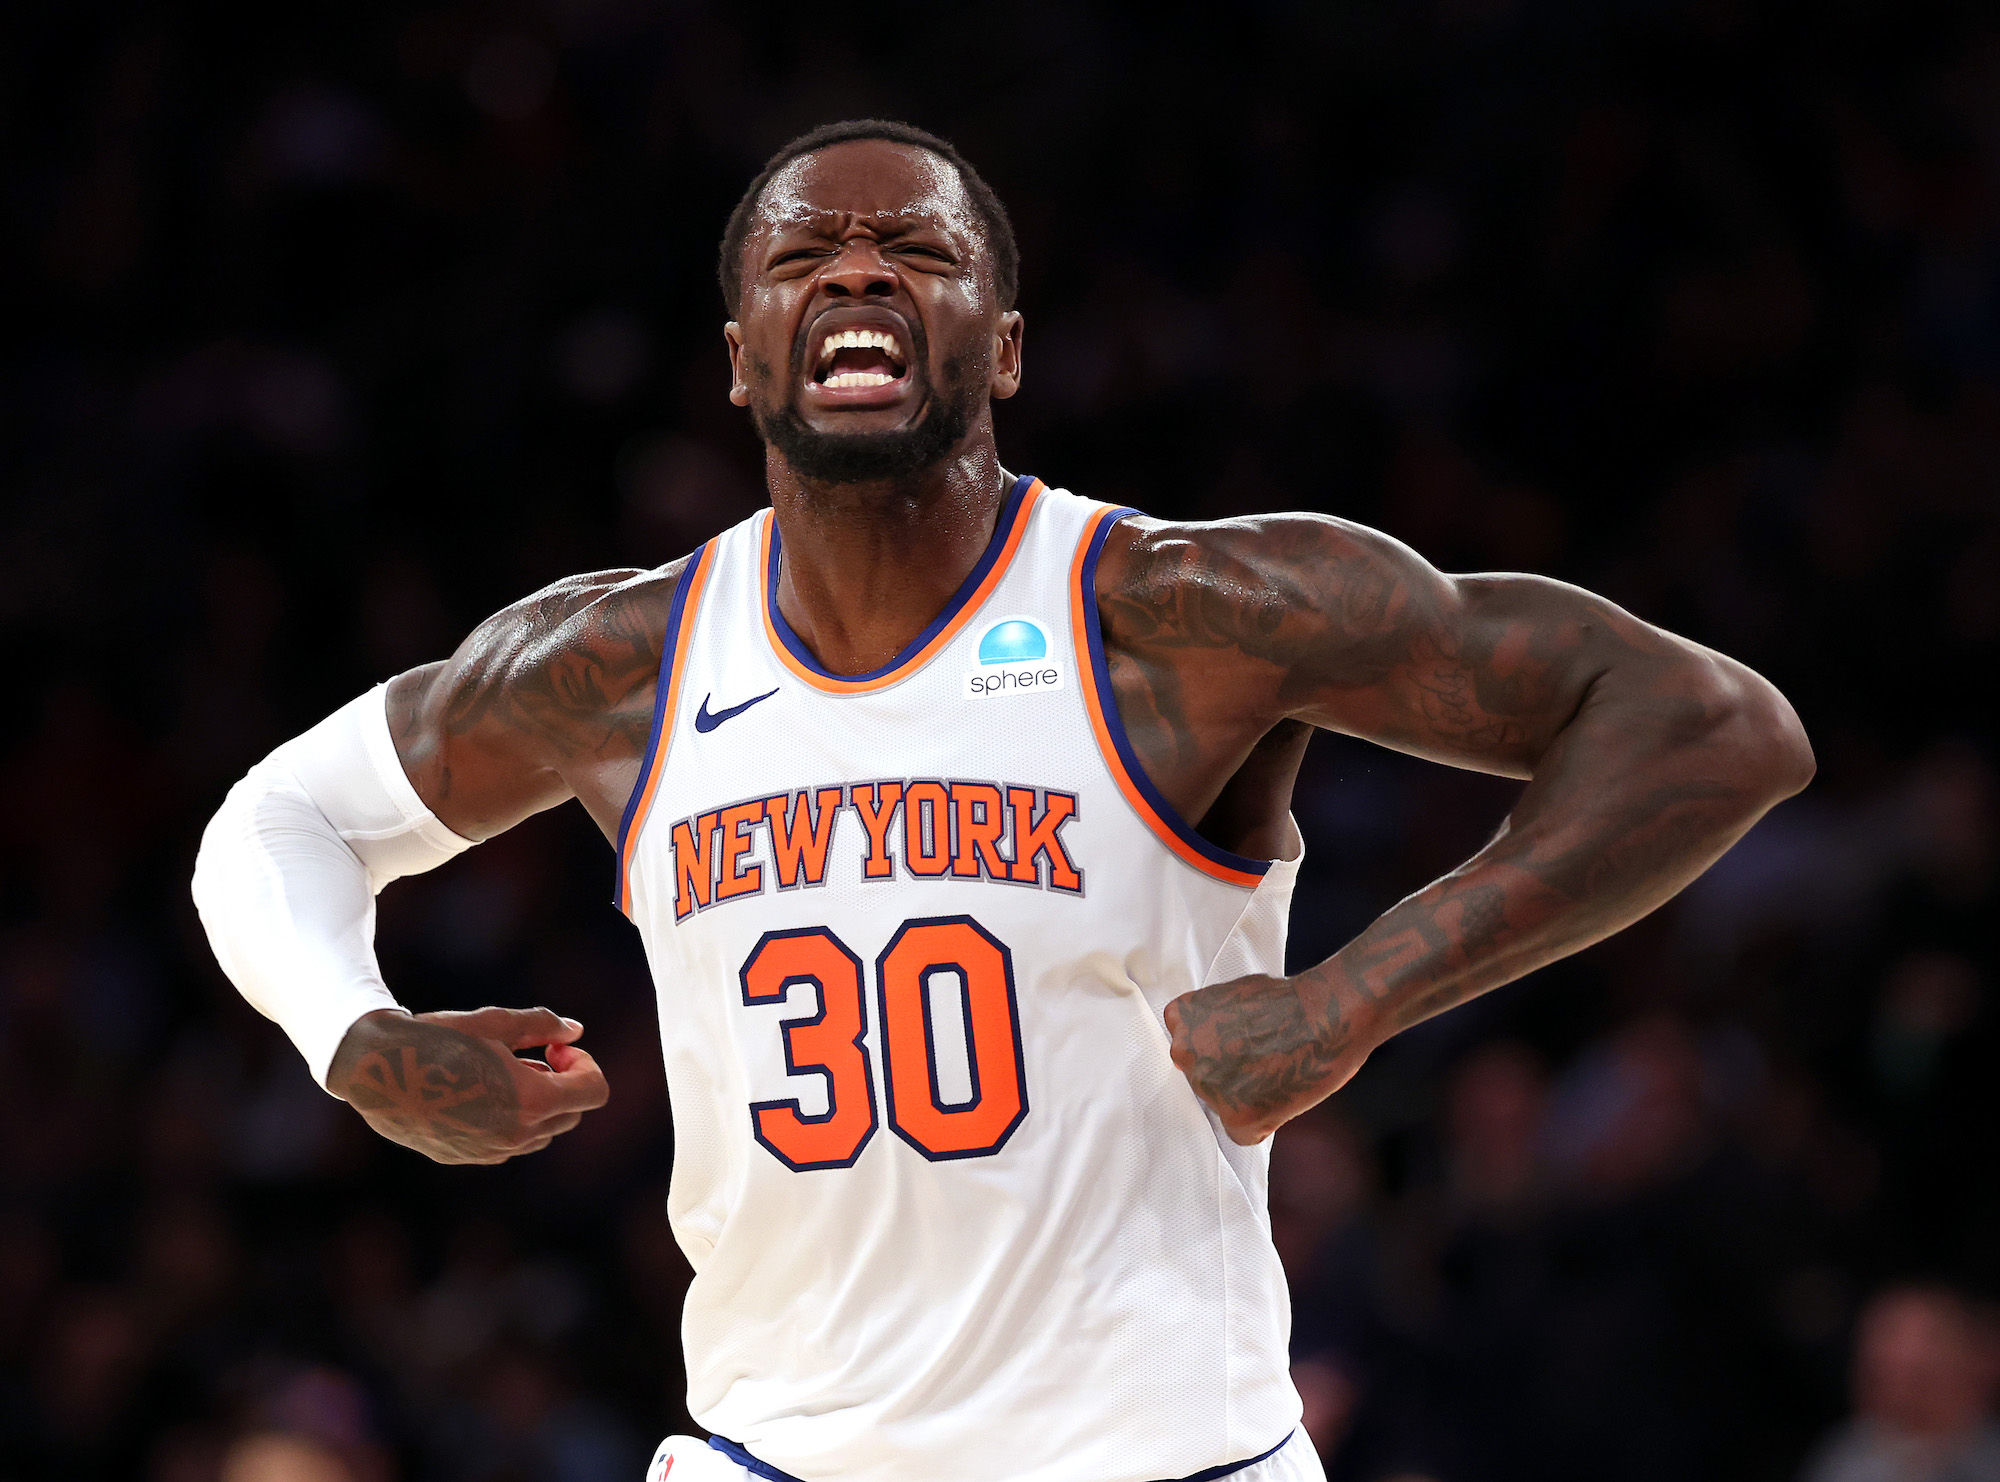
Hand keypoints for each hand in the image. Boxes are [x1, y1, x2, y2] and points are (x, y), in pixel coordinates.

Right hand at [327, 1007, 610, 1163]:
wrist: (377, 1068)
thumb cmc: (438, 1038)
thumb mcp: (496, 1023)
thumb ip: (544, 1026)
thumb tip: (576, 1031)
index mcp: (531, 1101)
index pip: (594, 1091)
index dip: (584, 1065)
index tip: (554, 1049)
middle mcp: (516, 1135)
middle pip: (572, 1114)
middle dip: (563, 1084)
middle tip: (535, 1056)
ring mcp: (491, 1152)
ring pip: (543, 1133)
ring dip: (539, 1103)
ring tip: (504, 1072)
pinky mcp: (468, 1157)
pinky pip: (511, 1144)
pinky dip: (513, 1120)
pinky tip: (481, 1093)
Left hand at [1164, 971, 1376, 1144]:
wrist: (1326, 1014)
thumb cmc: (1290, 999)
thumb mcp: (1233, 993)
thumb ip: (1208, 1020)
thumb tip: (1191, 1046)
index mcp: (1182, 1019)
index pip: (1191, 1051)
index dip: (1222, 1051)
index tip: (1245, 1046)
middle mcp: (1186, 1053)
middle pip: (1205, 1079)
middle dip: (1232, 1075)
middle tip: (1266, 1060)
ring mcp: (1208, 1086)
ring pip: (1225, 1107)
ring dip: (1248, 1098)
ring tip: (1279, 1073)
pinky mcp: (1237, 1116)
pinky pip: (1245, 1133)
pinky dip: (1265, 1122)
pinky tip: (1283, 1096)